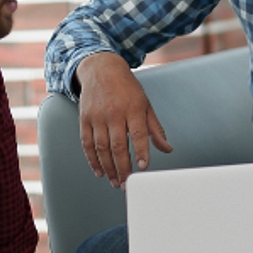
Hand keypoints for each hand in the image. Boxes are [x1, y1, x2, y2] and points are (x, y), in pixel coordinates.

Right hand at [76, 53, 172, 187]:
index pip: (139, 134)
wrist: (101, 69)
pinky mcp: (84, 119)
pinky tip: (99, 171)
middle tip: (126, 183)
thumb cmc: (126, 88)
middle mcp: (114, 113)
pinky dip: (92, 159)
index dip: (141, 152)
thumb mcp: (145, 104)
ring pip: (102, 148)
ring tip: (115, 181)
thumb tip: (167, 148)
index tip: (143, 168)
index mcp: (133, 108)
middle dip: (123, 168)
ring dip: (108, 168)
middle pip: (118, 145)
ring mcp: (97, 116)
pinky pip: (87, 143)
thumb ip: (155, 129)